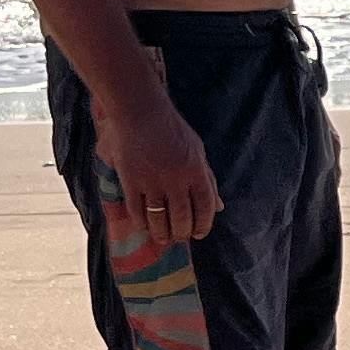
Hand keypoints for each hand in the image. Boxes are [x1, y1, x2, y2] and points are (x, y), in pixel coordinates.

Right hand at [103, 98, 221, 242]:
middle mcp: (176, 178)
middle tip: (180, 237)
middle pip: (182, 217)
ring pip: (159, 219)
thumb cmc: (172, 130)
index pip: (205, 207)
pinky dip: (142, 223)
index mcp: (196, 170)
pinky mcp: (130, 181)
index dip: (204, 225)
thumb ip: (208, 180)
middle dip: (182, 233)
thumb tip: (219, 207)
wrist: (139, 111)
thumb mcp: (197, 151)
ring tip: (163, 238)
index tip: (199, 234)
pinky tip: (145, 226)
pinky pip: (137, 211)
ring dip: (162, 234)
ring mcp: (152, 181)